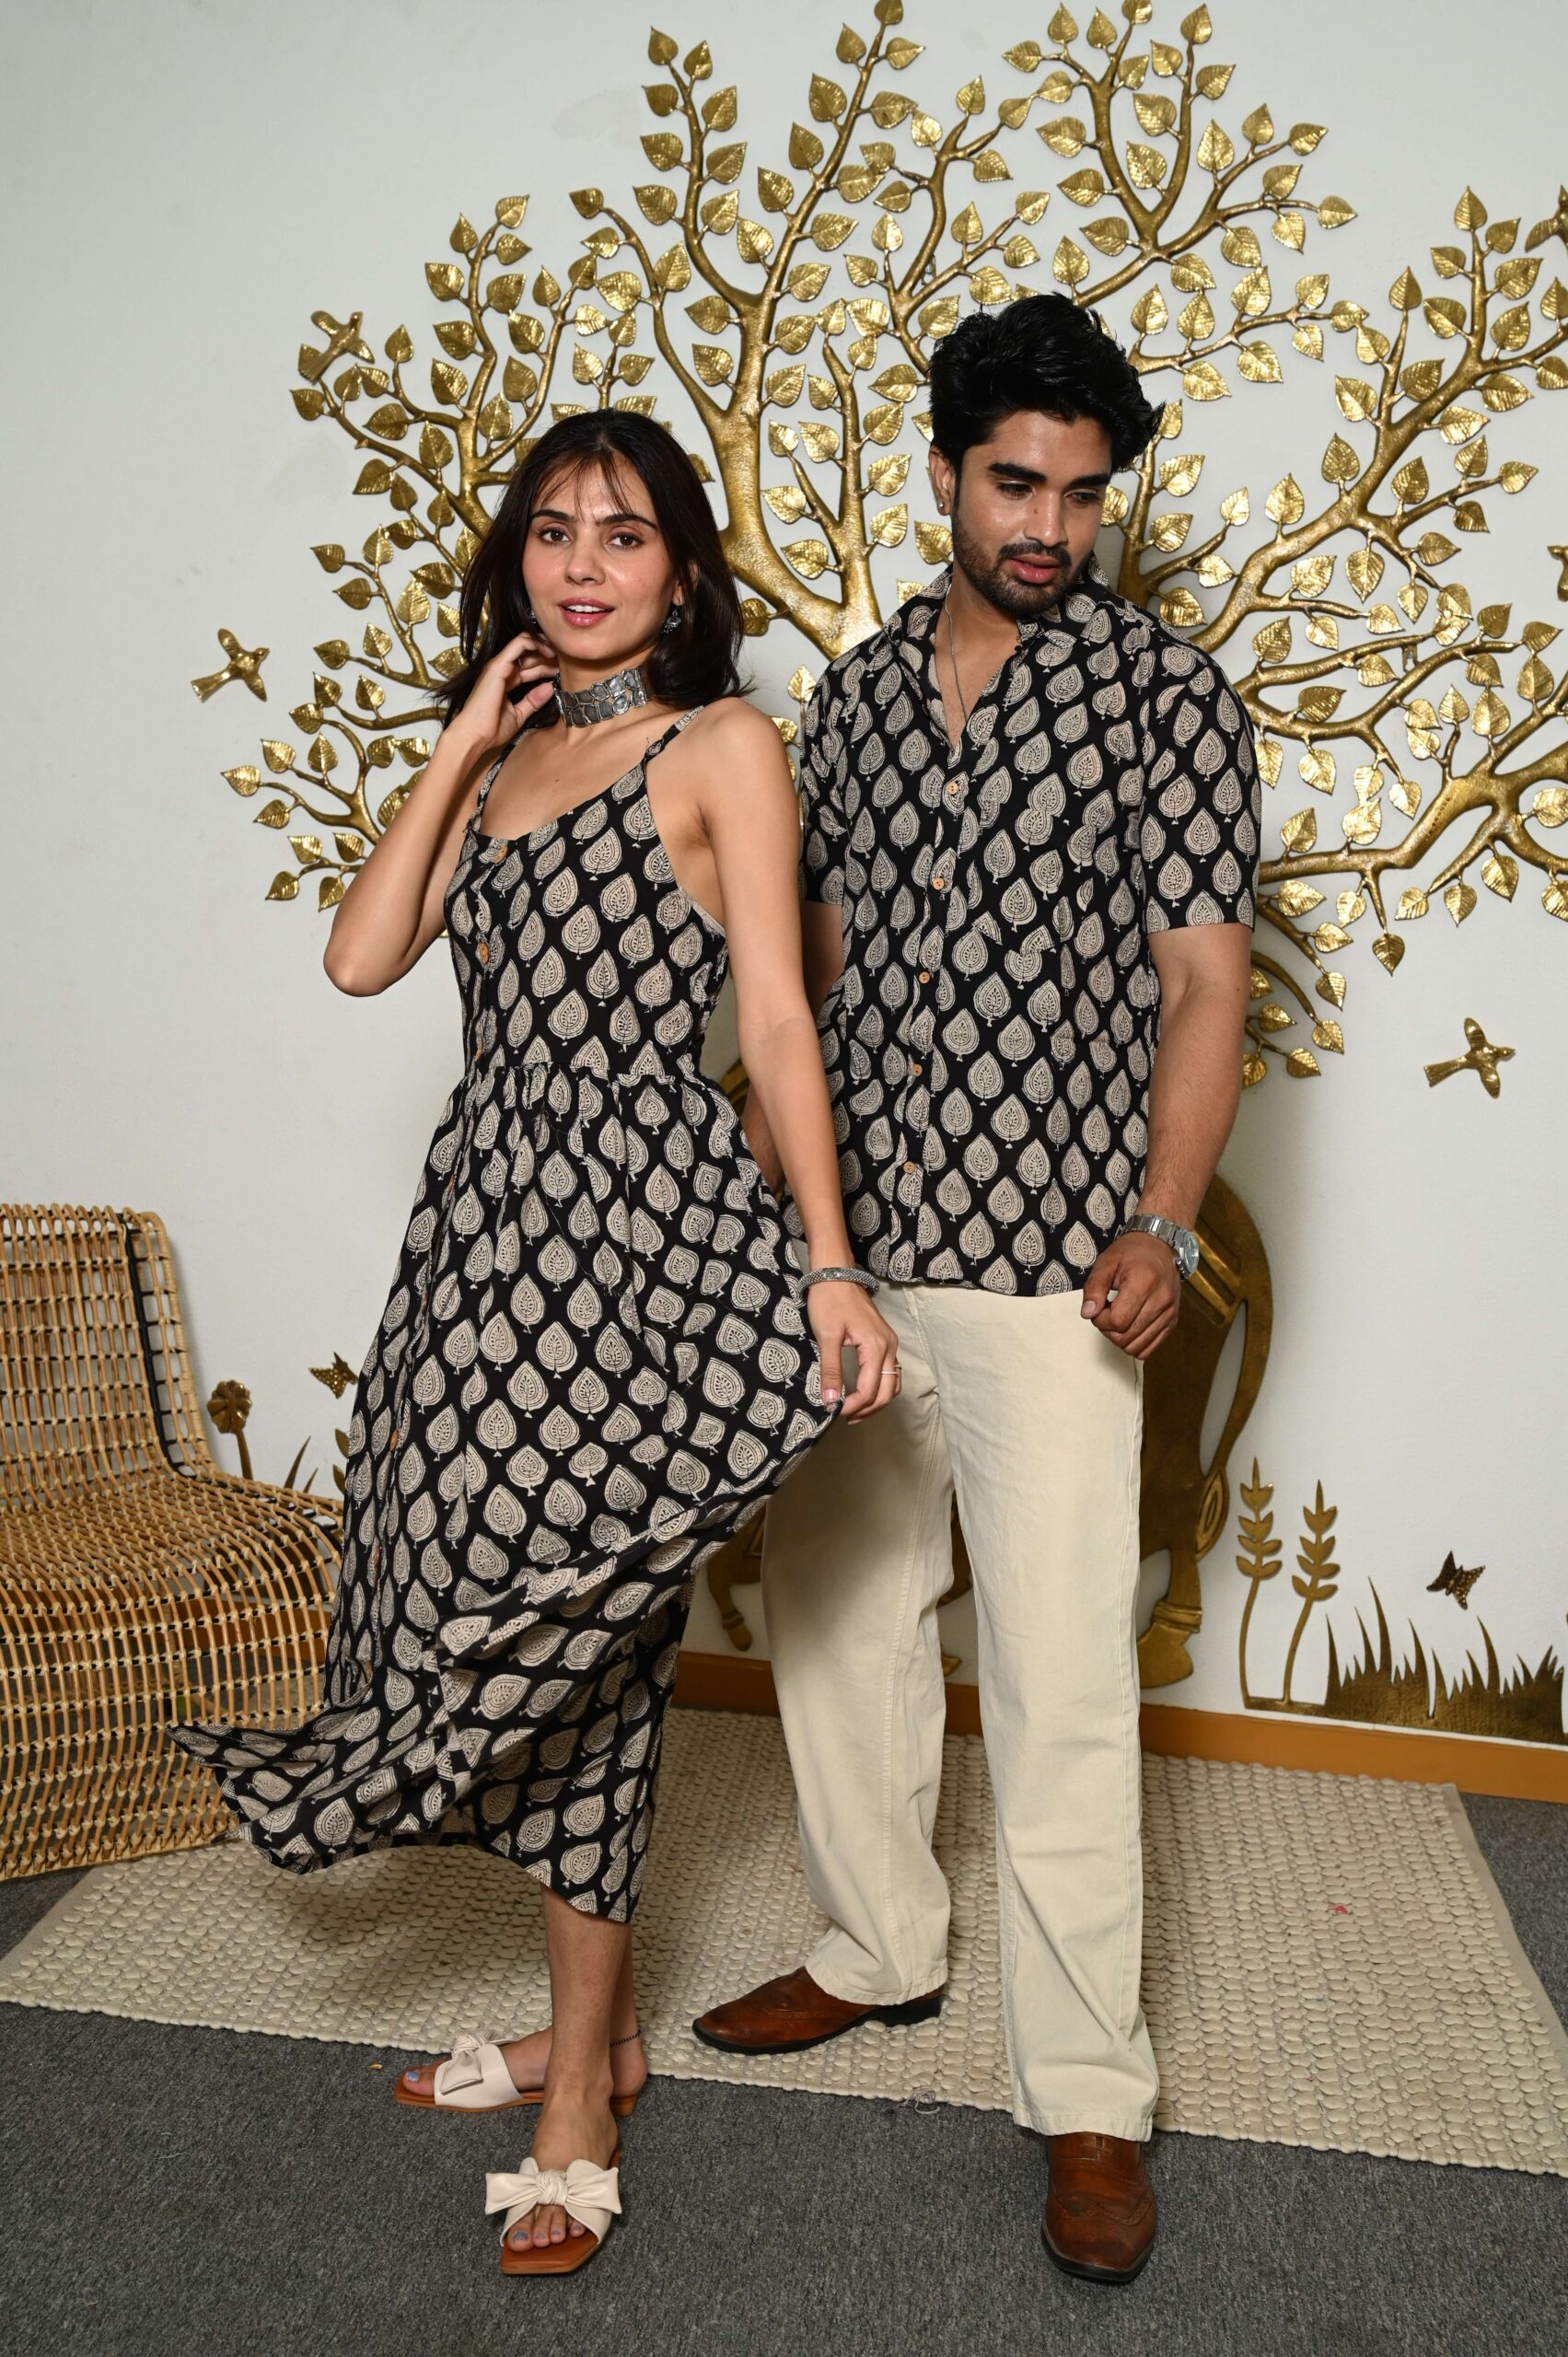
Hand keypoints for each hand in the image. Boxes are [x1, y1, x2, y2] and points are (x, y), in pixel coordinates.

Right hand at [449, 629, 559, 751]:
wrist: (474, 735)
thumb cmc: (491, 729)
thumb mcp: (519, 714)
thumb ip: (533, 701)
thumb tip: (550, 688)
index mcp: (505, 681)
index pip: (529, 668)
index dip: (546, 667)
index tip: (562, 671)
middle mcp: (502, 670)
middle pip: (529, 655)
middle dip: (548, 655)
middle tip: (567, 659)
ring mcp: (499, 665)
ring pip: (525, 644)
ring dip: (544, 646)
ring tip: (561, 652)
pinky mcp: (499, 665)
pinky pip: (519, 644)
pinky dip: (535, 643)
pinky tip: (550, 651)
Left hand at [806, 1282, 900, 1419]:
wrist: (837, 1275)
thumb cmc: (830, 1301)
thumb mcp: (826, 1336)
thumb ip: (831, 1370)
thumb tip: (830, 1401)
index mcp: (876, 1346)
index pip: (870, 1389)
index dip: (854, 1406)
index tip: (834, 1412)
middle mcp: (889, 1346)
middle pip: (887, 1391)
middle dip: (868, 1409)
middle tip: (845, 1417)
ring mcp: (890, 1343)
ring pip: (892, 1384)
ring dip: (876, 1402)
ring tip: (854, 1411)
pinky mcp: (885, 1341)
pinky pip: (890, 1372)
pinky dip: (880, 1388)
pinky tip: (863, 1393)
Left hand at [1081, 1231, 1180, 1360]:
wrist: (1160, 1247)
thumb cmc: (1132, 1253)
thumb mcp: (1106, 1262)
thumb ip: (1094, 1288)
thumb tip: (1088, 1313)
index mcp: (1144, 1283)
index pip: (1117, 1321)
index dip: (1100, 1319)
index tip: (1099, 1305)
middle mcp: (1161, 1301)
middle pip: (1125, 1337)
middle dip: (1107, 1329)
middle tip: (1106, 1310)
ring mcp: (1170, 1313)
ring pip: (1136, 1347)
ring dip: (1120, 1337)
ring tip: (1118, 1316)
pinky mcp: (1172, 1321)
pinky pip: (1149, 1348)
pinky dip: (1134, 1342)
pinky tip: (1129, 1324)